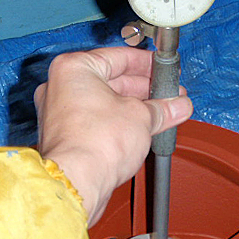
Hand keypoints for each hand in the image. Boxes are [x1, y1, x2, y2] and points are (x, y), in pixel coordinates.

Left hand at [34, 47, 192, 225]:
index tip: (162, 69)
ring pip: (104, 104)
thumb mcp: (142, 116)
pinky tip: (143, 130)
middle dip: (145, 91)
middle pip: (111, 81)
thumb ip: (162, 108)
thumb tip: (177, 106)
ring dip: (135, 109)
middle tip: (169, 96)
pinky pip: (97, 123)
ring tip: (163, 114)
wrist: (78, 182)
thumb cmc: (97, 143)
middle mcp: (61, 88)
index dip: (147, 64)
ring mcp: (60, 114)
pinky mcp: (65, 138)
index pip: (118, 57)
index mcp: (74, 69)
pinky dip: (119, 124)